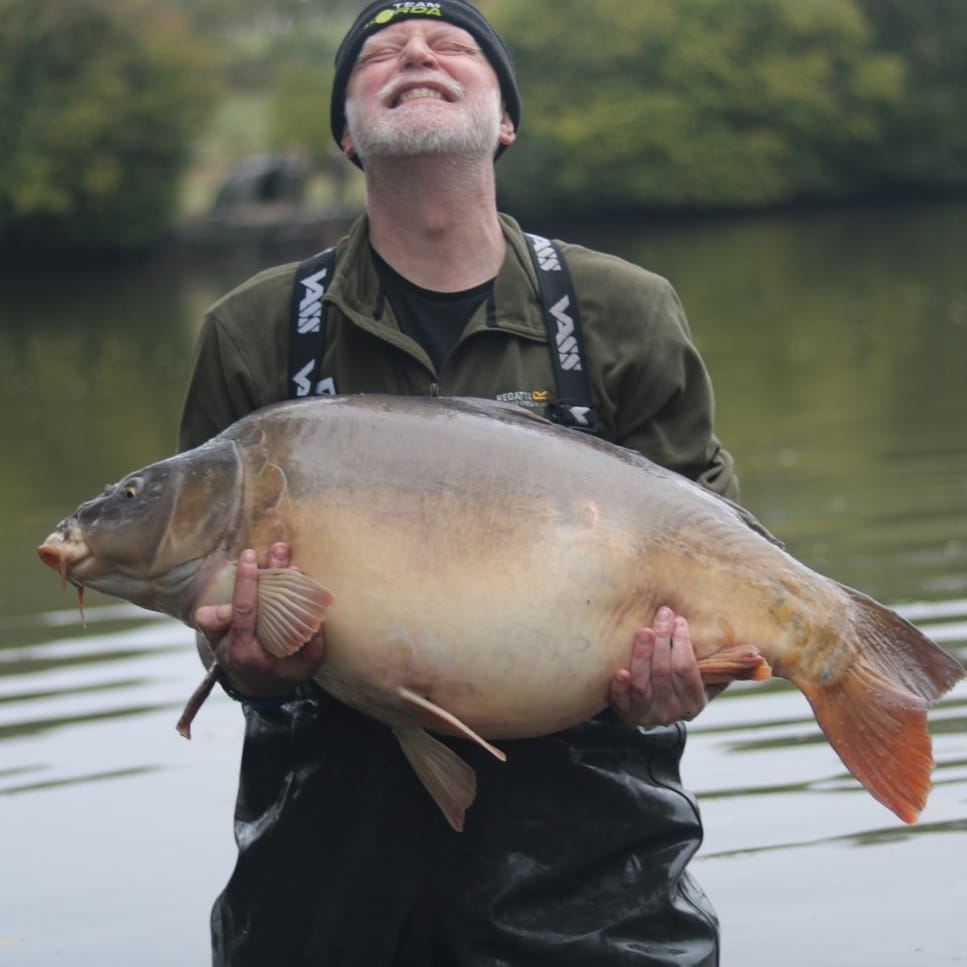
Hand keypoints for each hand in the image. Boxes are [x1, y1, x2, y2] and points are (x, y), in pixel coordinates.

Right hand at [194, 543, 326, 699]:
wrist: (263, 689)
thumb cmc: (236, 658)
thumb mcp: (218, 644)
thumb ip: (212, 624)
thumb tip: (209, 609)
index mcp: (241, 651)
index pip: (245, 611)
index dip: (246, 582)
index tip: (248, 554)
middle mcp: (269, 656)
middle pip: (277, 607)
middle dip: (278, 575)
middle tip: (279, 548)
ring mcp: (294, 659)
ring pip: (300, 615)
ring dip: (298, 587)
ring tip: (294, 564)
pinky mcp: (314, 659)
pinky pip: (315, 626)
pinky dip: (310, 605)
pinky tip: (307, 586)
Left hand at [609, 606, 714, 726]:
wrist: (654, 710)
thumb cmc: (682, 685)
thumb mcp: (706, 682)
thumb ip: (725, 667)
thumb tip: (759, 655)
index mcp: (693, 702)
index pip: (687, 671)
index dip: (683, 644)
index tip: (679, 621)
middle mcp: (671, 711)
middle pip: (664, 673)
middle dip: (663, 640)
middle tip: (662, 615)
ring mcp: (647, 715)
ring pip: (643, 684)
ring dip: (642, 655)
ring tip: (644, 631)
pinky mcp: (626, 714)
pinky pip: (621, 703)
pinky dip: (620, 688)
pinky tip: (620, 671)